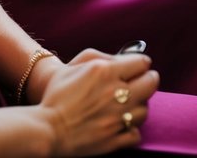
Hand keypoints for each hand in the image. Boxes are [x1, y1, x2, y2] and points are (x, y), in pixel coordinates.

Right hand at [37, 53, 157, 155]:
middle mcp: (116, 93)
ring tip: (126, 107)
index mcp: (106, 72)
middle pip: (152, 82)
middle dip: (147, 81)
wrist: (43, 130)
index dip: (139, 65)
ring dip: (138, 108)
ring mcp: (116, 118)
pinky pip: (136, 134)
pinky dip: (130, 130)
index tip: (135, 69)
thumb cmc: (55, 96)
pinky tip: (120, 125)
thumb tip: (124, 58)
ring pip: (145, 110)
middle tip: (137, 84)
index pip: (143, 62)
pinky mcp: (114, 139)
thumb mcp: (73, 66)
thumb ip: (101, 57)